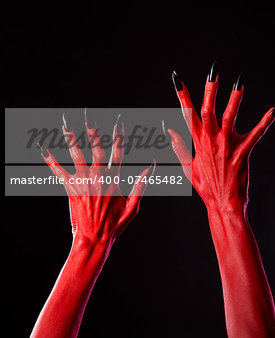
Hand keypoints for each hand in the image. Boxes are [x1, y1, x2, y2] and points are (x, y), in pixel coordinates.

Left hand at [39, 111, 154, 248]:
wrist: (94, 240)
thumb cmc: (115, 225)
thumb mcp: (133, 207)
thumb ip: (141, 185)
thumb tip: (150, 167)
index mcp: (114, 180)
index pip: (118, 152)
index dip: (119, 135)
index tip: (119, 121)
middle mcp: (98, 178)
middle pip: (95, 149)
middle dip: (92, 130)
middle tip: (89, 114)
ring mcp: (83, 183)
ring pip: (76, 156)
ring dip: (71, 138)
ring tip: (66, 123)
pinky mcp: (71, 189)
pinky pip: (58, 172)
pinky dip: (50, 160)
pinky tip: (42, 148)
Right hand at [168, 63, 274, 212]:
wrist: (223, 203)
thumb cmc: (206, 186)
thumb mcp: (186, 166)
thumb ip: (178, 146)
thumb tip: (168, 128)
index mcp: (196, 141)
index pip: (186, 113)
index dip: (182, 95)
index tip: (177, 78)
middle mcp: (210, 140)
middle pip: (207, 110)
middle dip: (209, 89)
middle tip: (213, 71)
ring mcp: (226, 146)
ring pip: (229, 117)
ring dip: (235, 99)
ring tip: (240, 82)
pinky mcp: (242, 152)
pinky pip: (255, 135)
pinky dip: (264, 122)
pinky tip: (273, 110)